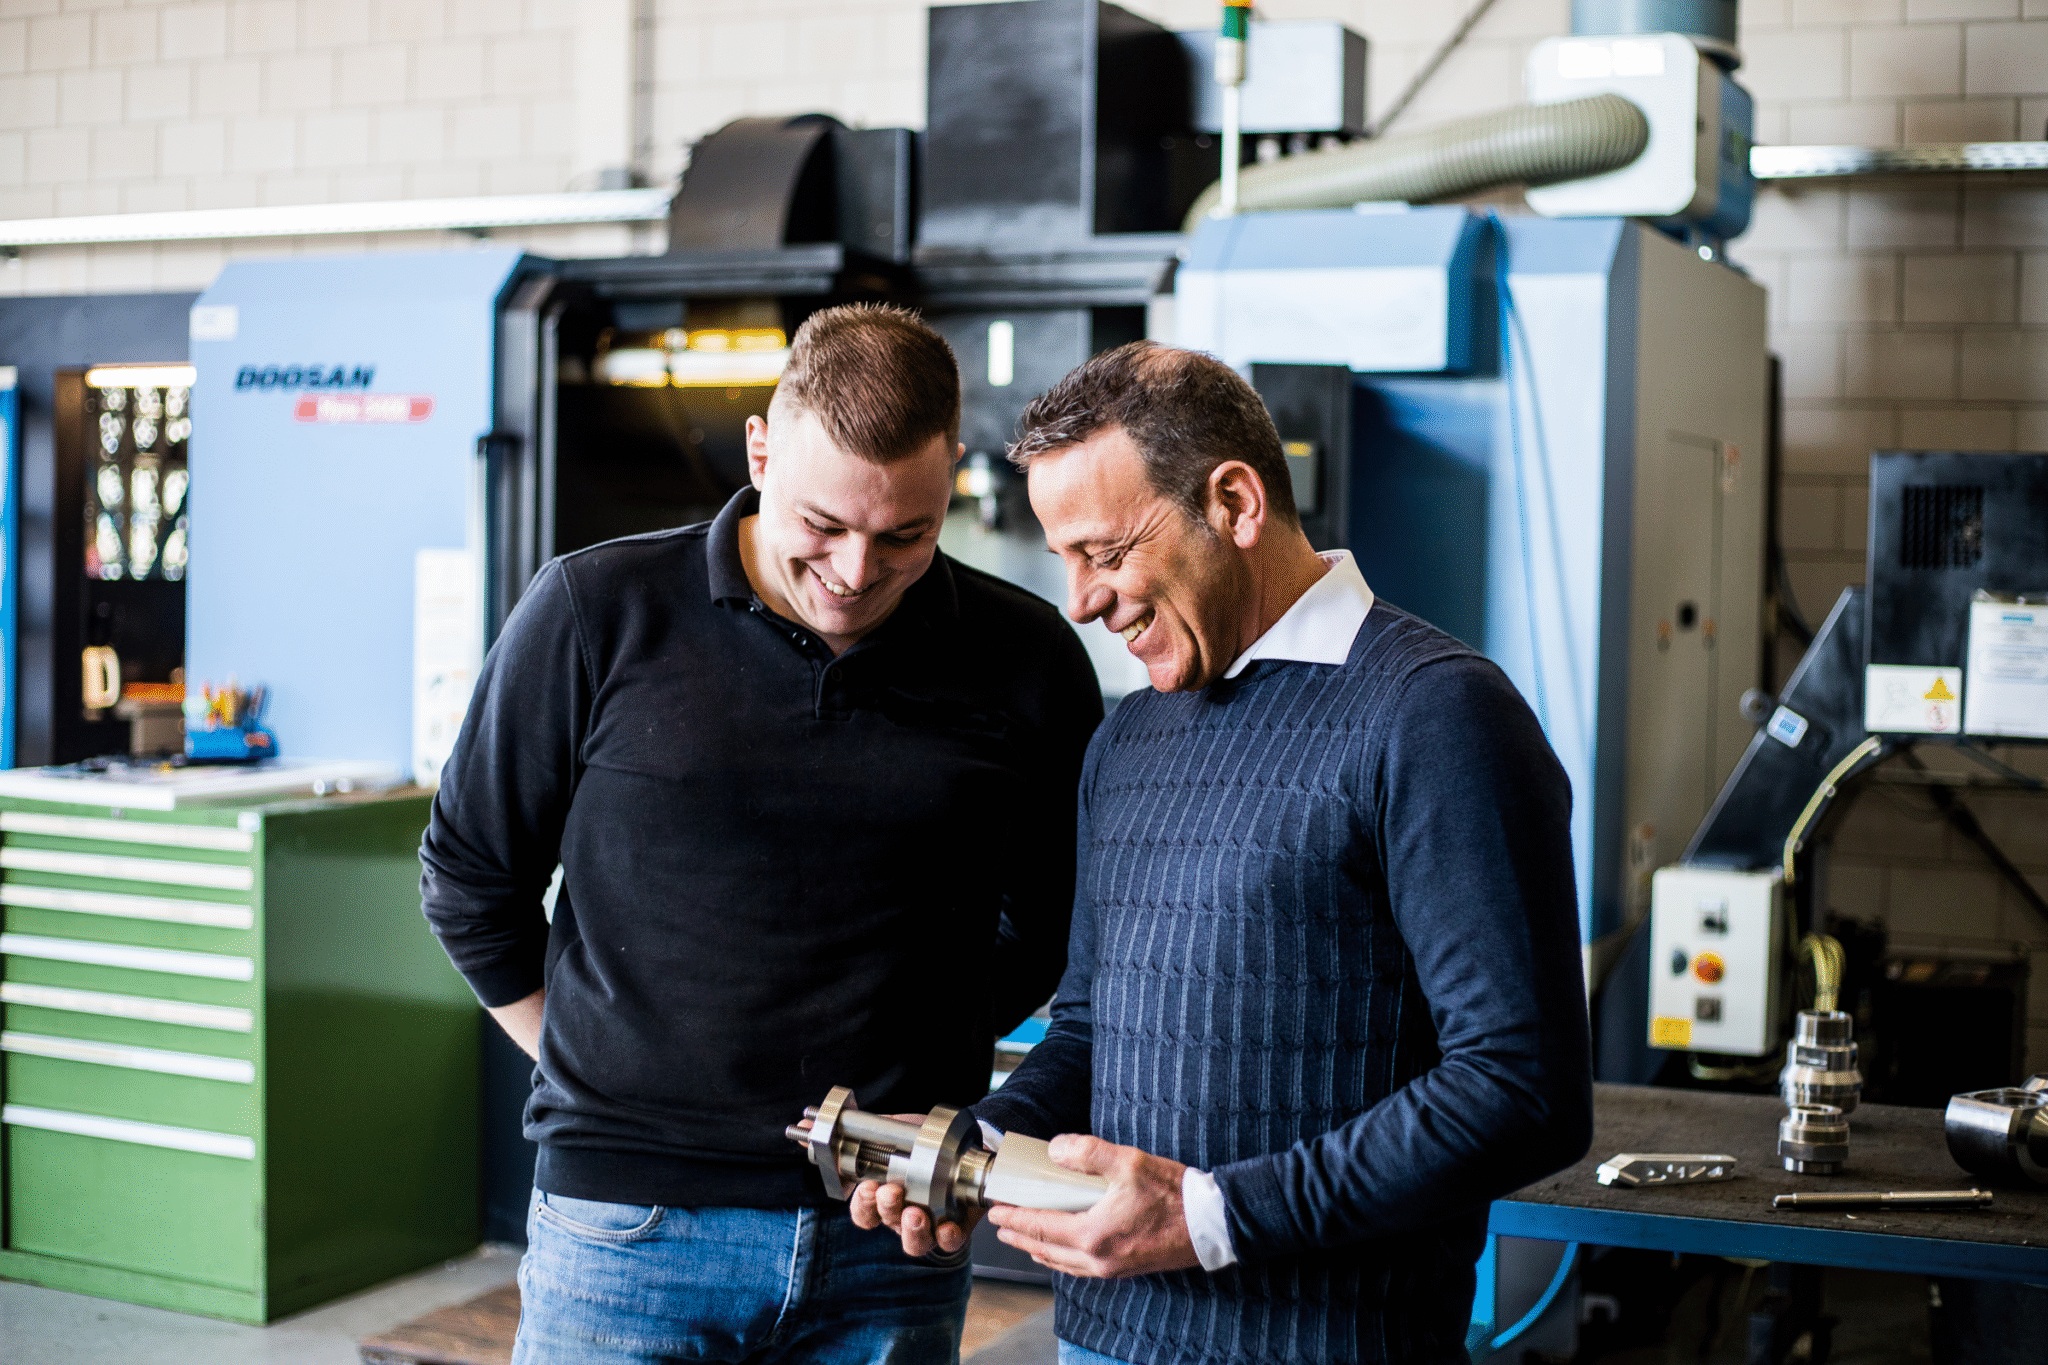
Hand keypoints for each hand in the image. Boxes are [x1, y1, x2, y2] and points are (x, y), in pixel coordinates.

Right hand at [838, 1114, 978, 1258]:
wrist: (964, 1147)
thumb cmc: (927, 1144)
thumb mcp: (901, 1132)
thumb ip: (878, 1134)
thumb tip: (856, 1130)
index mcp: (885, 1197)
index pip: (864, 1212)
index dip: (863, 1205)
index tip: (868, 1187)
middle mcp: (903, 1216)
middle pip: (888, 1222)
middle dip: (887, 1208)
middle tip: (891, 1192)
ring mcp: (928, 1226)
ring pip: (914, 1242)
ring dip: (912, 1230)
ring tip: (915, 1213)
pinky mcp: (955, 1230)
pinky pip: (948, 1243)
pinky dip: (946, 1237)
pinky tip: (947, 1227)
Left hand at [985, 1134, 1199, 1277]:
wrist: (1211, 1223)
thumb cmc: (1173, 1194)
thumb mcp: (1128, 1162)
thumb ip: (1087, 1152)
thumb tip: (1056, 1150)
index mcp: (1093, 1234)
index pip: (1040, 1227)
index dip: (1014, 1218)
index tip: (996, 1211)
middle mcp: (1098, 1258)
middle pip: (1046, 1250)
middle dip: (1020, 1237)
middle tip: (1001, 1226)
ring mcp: (1112, 1267)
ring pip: (1063, 1263)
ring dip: (1040, 1251)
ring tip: (1026, 1240)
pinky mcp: (1126, 1268)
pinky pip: (1082, 1268)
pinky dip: (1063, 1260)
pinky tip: (1065, 1252)